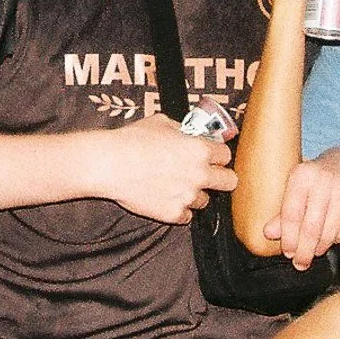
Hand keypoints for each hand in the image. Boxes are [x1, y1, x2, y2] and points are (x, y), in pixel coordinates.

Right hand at [92, 114, 235, 224]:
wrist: (109, 164)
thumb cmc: (132, 140)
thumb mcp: (161, 122)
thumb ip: (182, 130)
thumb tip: (188, 133)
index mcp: (200, 150)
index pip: (226, 155)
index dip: (218, 155)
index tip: (211, 157)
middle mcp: (199, 174)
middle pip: (230, 182)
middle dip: (220, 178)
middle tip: (207, 176)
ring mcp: (187, 196)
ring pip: (205, 201)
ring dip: (195, 194)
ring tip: (176, 187)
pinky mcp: (173, 214)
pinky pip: (186, 216)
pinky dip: (179, 209)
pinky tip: (166, 198)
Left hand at [265, 148, 339, 268]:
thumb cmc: (320, 177)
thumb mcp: (299, 187)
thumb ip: (284, 211)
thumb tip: (267, 233)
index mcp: (302, 175)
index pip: (291, 215)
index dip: (288, 238)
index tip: (288, 252)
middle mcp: (324, 181)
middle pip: (311, 228)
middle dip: (304, 251)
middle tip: (300, 263)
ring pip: (329, 233)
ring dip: (320, 248)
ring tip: (315, 251)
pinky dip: (337, 240)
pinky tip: (332, 237)